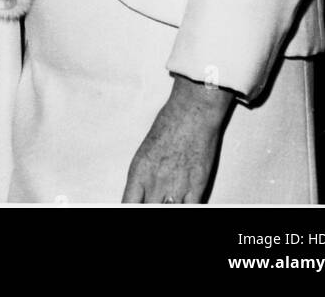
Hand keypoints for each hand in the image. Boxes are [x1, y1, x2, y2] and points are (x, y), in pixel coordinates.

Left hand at [122, 74, 234, 202]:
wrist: (192, 113)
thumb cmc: (168, 125)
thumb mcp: (146, 151)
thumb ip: (144, 176)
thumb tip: (144, 193)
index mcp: (138, 172)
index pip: (127, 204)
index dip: (130, 210)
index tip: (132, 209)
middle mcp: (155, 183)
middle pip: (149, 210)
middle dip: (150, 207)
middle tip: (154, 201)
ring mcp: (177, 187)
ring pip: (170, 210)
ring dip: (168, 205)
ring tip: (167, 200)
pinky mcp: (197, 187)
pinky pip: (191, 210)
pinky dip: (185, 208)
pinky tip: (183, 204)